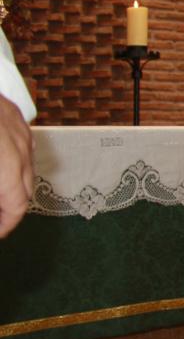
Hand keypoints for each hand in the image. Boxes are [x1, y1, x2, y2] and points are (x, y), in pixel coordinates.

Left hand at [0, 96, 33, 238]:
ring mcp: (21, 129)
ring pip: (26, 166)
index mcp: (7, 165)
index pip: (17, 205)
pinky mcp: (15, 114)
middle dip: (10, 208)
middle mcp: (20, 148)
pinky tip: (1, 163)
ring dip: (12, 184)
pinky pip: (22, 146)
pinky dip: (13, 162)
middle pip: (25, 188)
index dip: (7, 224)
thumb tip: (3, 200)